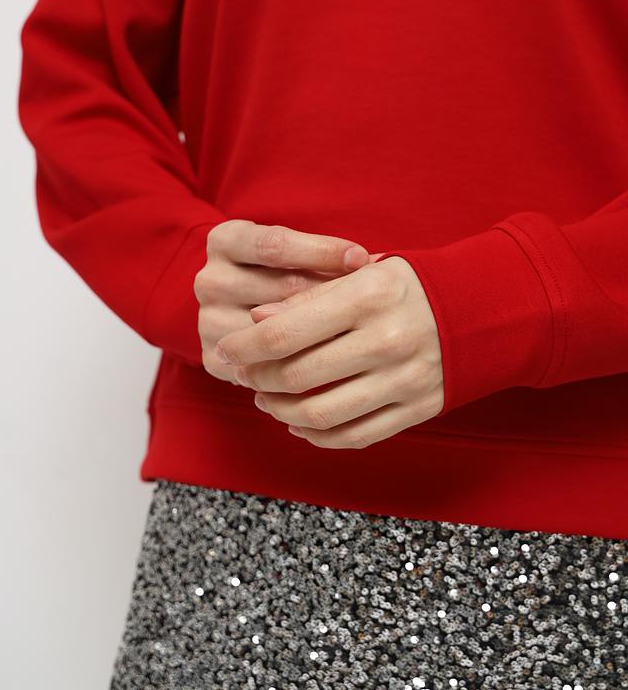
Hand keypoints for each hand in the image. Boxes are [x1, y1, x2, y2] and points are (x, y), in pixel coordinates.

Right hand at [193, 219, 370, 384]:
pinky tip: (334, 366)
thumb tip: (373, 262)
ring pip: (272, 332)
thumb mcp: (295, 253)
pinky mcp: (213, 359)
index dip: (321, 251)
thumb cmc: (284, 271)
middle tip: (372, 304)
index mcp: (225, 241)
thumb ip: (325, 255)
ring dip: (319, 336)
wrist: (240, 308)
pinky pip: (263, 367)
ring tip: (360, 335)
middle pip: (277, 289)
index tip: (362, 259)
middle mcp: (208, 280)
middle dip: (328, 296)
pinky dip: (298, 366)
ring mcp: (207, 321)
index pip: (275, 245)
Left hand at [214, 255, 443, 447]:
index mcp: (367, 297)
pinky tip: (300, 423)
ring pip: (320, 414)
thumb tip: (256, 320)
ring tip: (267, 398)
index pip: (284, 333)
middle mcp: (385, 340)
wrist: (483, 308)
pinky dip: (318, 435)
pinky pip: (355, 435)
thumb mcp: (362, 273)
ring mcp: (403, 380)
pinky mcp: (417, 409)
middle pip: (295, 376)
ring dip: (281, 411)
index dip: (244, 347)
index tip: (226, 349)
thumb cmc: (410, 286)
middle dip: (257, 378)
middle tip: (245, 373)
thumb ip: (309, 297)